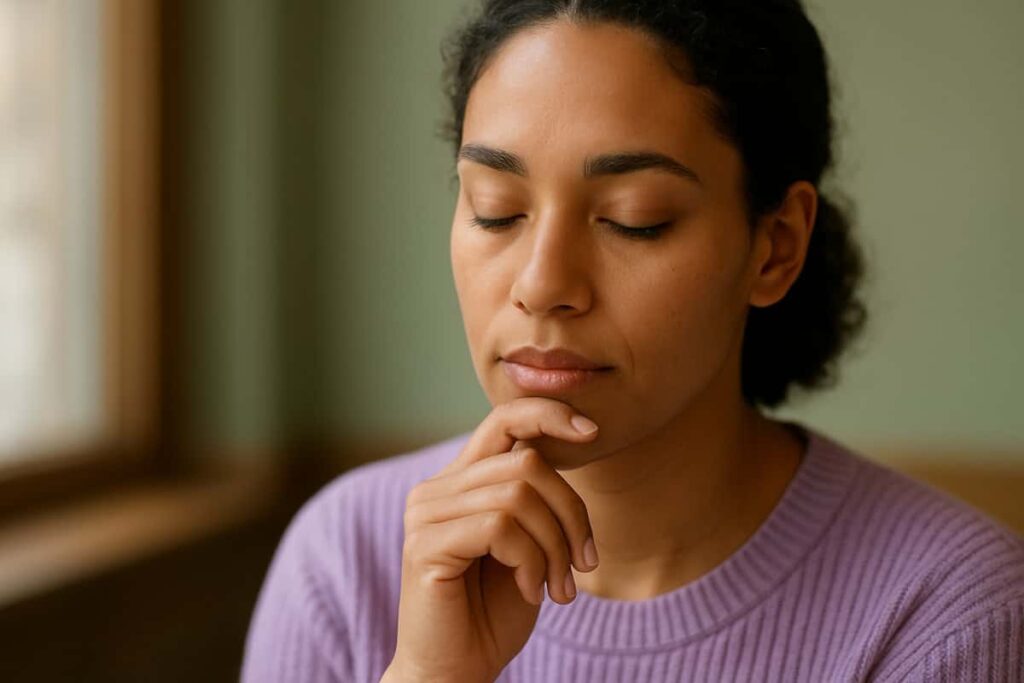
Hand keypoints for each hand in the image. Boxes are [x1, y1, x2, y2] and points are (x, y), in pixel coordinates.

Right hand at [386, 397, 600, 682]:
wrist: (455, 672)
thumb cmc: (495, 611)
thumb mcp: (528, 543)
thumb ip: (534, 497)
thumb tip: (573, 446)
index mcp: (462, 482)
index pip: (504, 419)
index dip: (550, 414)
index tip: (593, 431)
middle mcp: (437, 488)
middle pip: (527, 462)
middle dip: (571, 513)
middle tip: (584, 564)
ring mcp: (426, 514)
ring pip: (519, 494)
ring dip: (555, 545)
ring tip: (557, 587)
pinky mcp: (425, 544)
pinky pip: (501, 527)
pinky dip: (532, 561)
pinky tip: (531, 592)